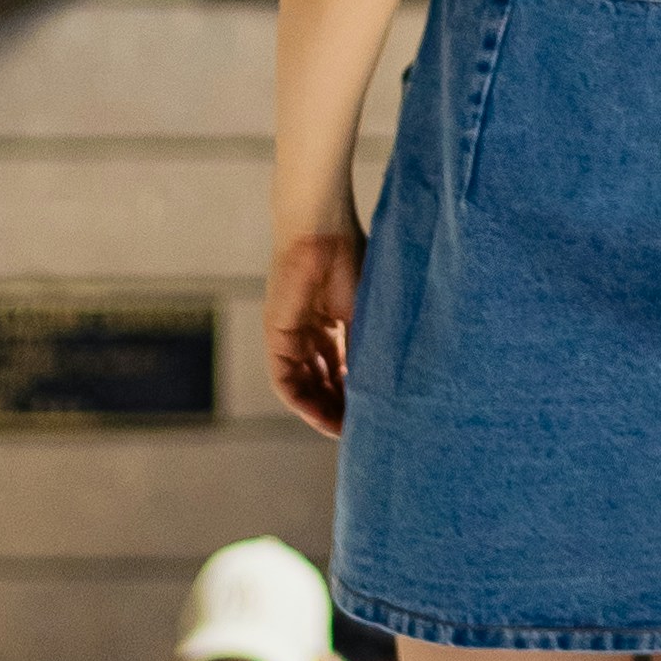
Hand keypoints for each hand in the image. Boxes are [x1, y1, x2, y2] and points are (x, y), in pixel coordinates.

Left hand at [267, 222, 362, 430]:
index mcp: (334, 321)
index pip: (342, 369)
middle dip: (341, 408)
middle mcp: (311, 332)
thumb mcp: (367, 313)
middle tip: (363, 430)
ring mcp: (292, 335)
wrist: (322, 230)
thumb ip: (367, 348)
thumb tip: (384, 388)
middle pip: (322, 382)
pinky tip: (324, 416)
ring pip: (304, 386)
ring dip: (323, 411)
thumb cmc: (351, 259)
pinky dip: (303, 402)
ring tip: (347, 430)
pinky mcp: (276, 336)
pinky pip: (285, 380)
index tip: (376, 415)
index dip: (356, 395)